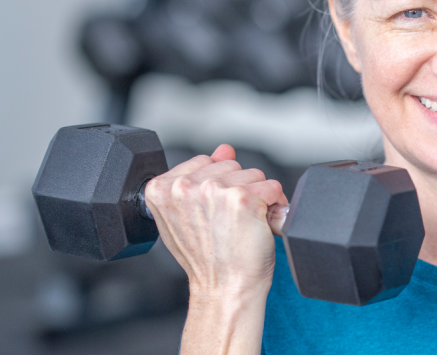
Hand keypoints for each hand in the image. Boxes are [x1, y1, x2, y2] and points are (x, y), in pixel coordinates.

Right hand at [144, 144, 289, 298]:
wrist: (223, 288)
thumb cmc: (209, 259)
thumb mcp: (191, 215)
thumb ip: (202, 178)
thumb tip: (223, 149)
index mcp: (161, 188)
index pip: (205, 162)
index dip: (219, 186)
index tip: (216, 212)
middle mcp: (184, 187)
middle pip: (231, 165)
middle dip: (239, 190)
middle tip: (231, 222)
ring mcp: (212, 191)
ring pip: (253, 174)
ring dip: (258, 197)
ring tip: (244, 225)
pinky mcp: (241, 198)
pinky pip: (272, 187)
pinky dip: (275, 205)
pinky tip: (259, 224)